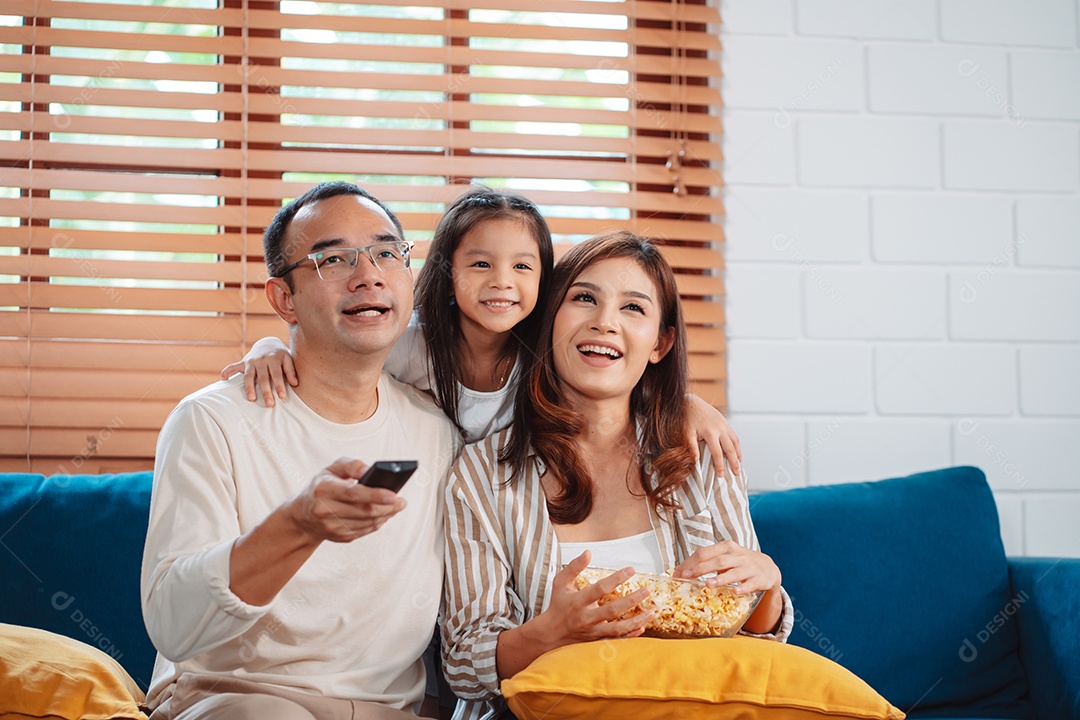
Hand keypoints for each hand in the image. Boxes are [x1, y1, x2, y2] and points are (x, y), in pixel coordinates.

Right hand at [220, 337, 295, 406]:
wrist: (268, 343)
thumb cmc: (280, 355)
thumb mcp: (288, 358)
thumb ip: (291, 370)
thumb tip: (295, 383)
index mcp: (274, 359)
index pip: (277, 374)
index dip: (279, 385)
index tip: (282, 396)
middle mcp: (261, 360)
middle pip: (263, 377)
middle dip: (266, 391)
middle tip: (269, 404)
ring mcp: (250, 361)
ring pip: (248, 376)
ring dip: (249, 388)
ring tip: (251, 399)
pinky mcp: (243, 362)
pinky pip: (233, 367)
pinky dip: (227, 372)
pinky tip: (223, 379)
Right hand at [288, 458, 405, 542]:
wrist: (302, 515)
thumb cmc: (322, 486)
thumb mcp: (332, 469)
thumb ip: (352, 465)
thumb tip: (370, 470)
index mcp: (323, 489)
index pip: (353, 493)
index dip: (375, 494)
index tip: (395, 495)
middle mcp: (325, 510)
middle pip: (364, 511)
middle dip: (388, 507)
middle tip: (402, 501)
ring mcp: (331, 527)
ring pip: (367, 523)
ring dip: (386, 515)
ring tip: (397, 506)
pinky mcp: (338, 537)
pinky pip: (364, 531)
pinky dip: (378, 523)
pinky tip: (385, 515)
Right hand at [540, 551, 652, 643]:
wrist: (552, 633)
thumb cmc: (558, 604)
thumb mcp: (560, 583)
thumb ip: (573, 567)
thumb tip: (588, 553)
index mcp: (578, 601)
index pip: (600, 589)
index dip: (616, 579)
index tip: (631, 570)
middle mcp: (586, 617)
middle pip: (613, 610)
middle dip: (632, 600)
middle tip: (647, 590)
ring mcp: (593, 631)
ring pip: (617, 629)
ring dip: (636, 621)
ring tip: (651, 612)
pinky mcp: (597, 640)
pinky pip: (616, 640)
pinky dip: (630, 635)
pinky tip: (642, 627)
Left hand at [673, 540, 780, 595]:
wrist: (768, 568)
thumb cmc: (739, 563)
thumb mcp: (725, 558)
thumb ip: (706, 562)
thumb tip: (679, 570)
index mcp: (726, 547)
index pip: (705, 553)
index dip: (690, 563)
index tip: (678, 573)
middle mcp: (737, 555)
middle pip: (717, 561)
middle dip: (700, 569)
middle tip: (686, 577)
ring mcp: (749, 567)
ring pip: (733, 572)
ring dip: (720, 578)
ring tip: (708, 584)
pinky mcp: (760, 579)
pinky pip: (751, 583)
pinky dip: (743, 587)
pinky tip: (735, 592)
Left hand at [685, 394, 741, 475]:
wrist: (691, 402)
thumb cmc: (687, 418)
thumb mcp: (686, 432)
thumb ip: (691, 446)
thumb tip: (695, 460)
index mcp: (710, 433)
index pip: (718, 453)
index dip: (720, 465)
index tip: (721, 475)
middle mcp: (720, 429)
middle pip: (730, 449)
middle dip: (734, 462)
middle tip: (737, 473)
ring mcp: (724, 425)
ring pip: (735, 442)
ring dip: (738, 454)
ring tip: (739, 464)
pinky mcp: (725, 422)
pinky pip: (734, 435)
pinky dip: (737, 445)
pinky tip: (737, 452)